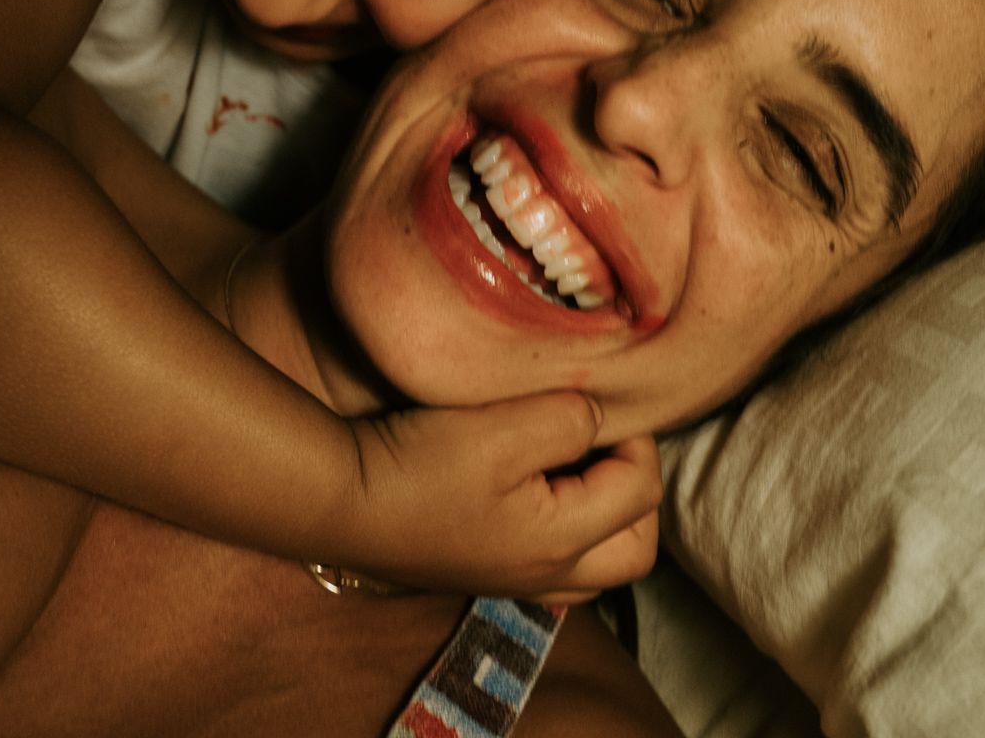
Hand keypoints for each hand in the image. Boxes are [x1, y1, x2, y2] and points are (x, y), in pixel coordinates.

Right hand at [330, 392, 661, 603]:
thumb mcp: (502, 427)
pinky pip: (558, 565)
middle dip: (637, 492)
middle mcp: (548, 576)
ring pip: (599, 565)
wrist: (342, 502)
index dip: (635, 438)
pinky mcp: (487, 572)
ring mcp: (516, 581)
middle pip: (635, 550)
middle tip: (607, 446)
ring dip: (606, 517)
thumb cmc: (421, 465)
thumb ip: (571, 419)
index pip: (642, 491)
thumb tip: (601, 418)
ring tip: (576, 466)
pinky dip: (568, 529)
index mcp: (562, 542)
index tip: (596, 404)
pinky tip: (535, 487)